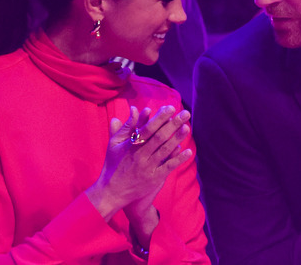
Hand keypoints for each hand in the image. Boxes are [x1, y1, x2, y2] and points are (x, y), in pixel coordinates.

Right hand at [85, 105, 192, 221]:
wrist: (112, 191)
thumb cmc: (113, 164)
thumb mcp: (114, 143)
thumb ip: (126, 126)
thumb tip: (134, 108)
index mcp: (131, 145)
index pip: (148, 128)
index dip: (159, 118)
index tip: (170, 108)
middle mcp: (140, 155)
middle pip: (159, 137)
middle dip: (173, 124)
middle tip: (185, 113)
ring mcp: (148, 167)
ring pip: (165, 150)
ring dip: (177, 138)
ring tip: (187, 127)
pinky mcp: (154, 178)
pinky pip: (168, 167)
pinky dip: (178, 159)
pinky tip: (188, 151)